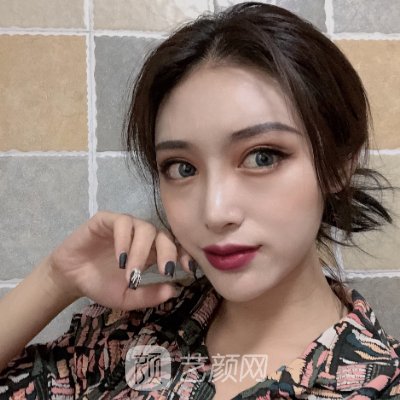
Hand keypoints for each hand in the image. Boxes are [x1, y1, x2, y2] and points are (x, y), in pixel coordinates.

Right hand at [46, 211, 194, 310]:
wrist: (71, 279)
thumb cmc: (101, 285)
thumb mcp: (127, 297)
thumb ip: (148, 295)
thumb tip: (173, 291)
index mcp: (151, 253)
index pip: (174, 246)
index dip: (184, 254)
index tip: (188, 269)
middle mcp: (141, 237)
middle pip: (163, 235)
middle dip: (168, 252)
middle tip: (164, 271)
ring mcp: (125, 227)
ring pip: (145, 227)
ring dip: (142, 251)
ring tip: (131, 272)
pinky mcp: (107, 220)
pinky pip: (122, 222)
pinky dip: (124, 239)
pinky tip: (120, 258)